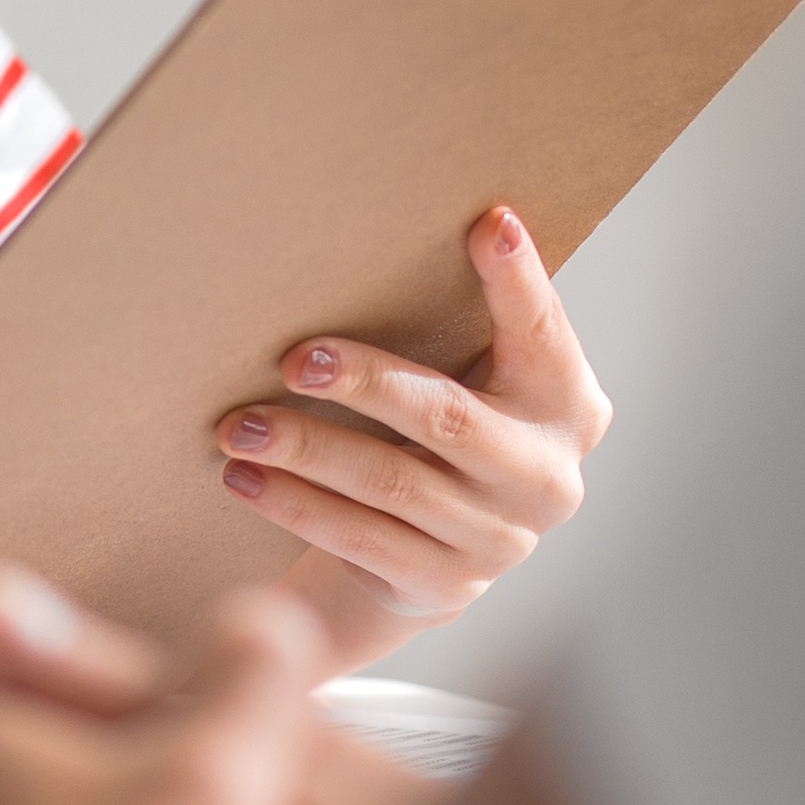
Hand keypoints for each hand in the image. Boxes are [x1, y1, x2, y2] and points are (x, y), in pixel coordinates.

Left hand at [217, 204, 609, 665]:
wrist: (436, 551)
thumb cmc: (444, 424)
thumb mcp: (471, 374)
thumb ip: (462, 321)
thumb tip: (415, 220)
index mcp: (567, 404)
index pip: (542, 331)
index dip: (520, 280)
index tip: (489, 222)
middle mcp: (547, 476)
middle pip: (448, 416)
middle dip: (366, 384)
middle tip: (293, 359)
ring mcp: (499, 540)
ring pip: (390, 482)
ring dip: (305, 449)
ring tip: (236, 426)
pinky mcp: (444, 584)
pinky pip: (358, 539)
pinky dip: (295, 505)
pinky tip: (243, 478)